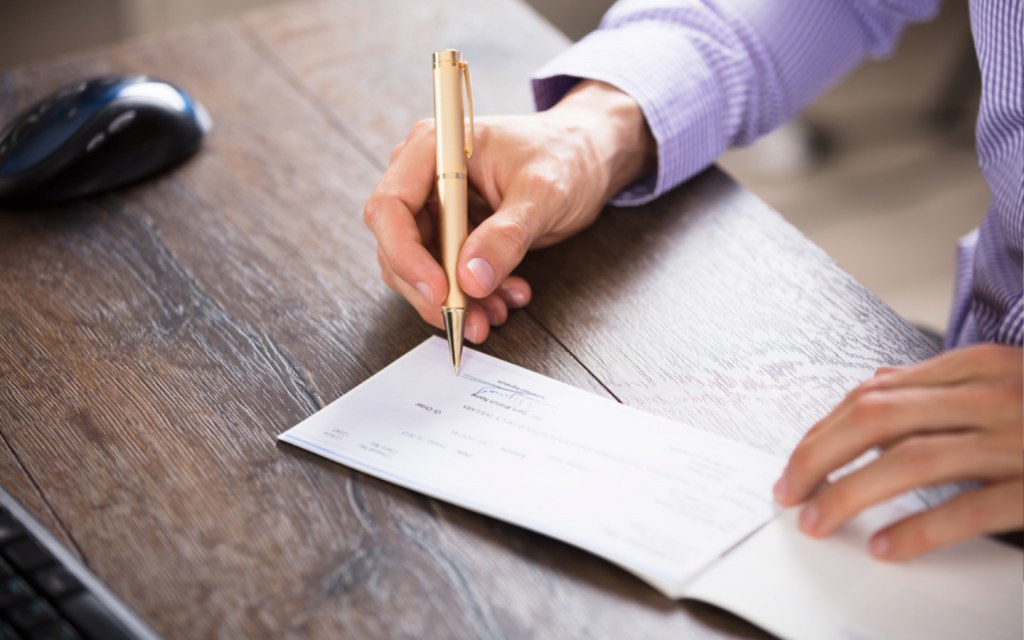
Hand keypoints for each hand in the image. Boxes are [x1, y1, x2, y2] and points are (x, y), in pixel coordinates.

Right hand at [364, 81, 654, 342]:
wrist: (588, 157)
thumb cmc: (566, 155)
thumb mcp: (543, 193)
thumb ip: (507, 235)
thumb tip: (471, 277)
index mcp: (435, 149)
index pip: (391, 206)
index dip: (406, 255)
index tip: (440, 291)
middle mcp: (425, 177)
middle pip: (398, 245)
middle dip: (433, 290)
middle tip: (467, 320)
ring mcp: (437, 207)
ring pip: (421, 269)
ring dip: (455, 300)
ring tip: (496, 312)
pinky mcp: (453, 233)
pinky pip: (448, 275)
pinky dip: (472, 295)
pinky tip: (505, 298)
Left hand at [774, 344, 1022, 559]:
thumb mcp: (1007, 383)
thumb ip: (946, 386)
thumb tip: (879, 386)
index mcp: (980, 367)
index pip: (875, 394)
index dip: (823, 429)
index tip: (796, 462)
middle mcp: (993, 395)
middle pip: (877, 419)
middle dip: (819, 457)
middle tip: (788, 491)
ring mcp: (1018, 439)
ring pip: (910, 460)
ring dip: (849, 494)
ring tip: (816, 521)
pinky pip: (968, 508)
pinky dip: (918, 529)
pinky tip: (884, 545)